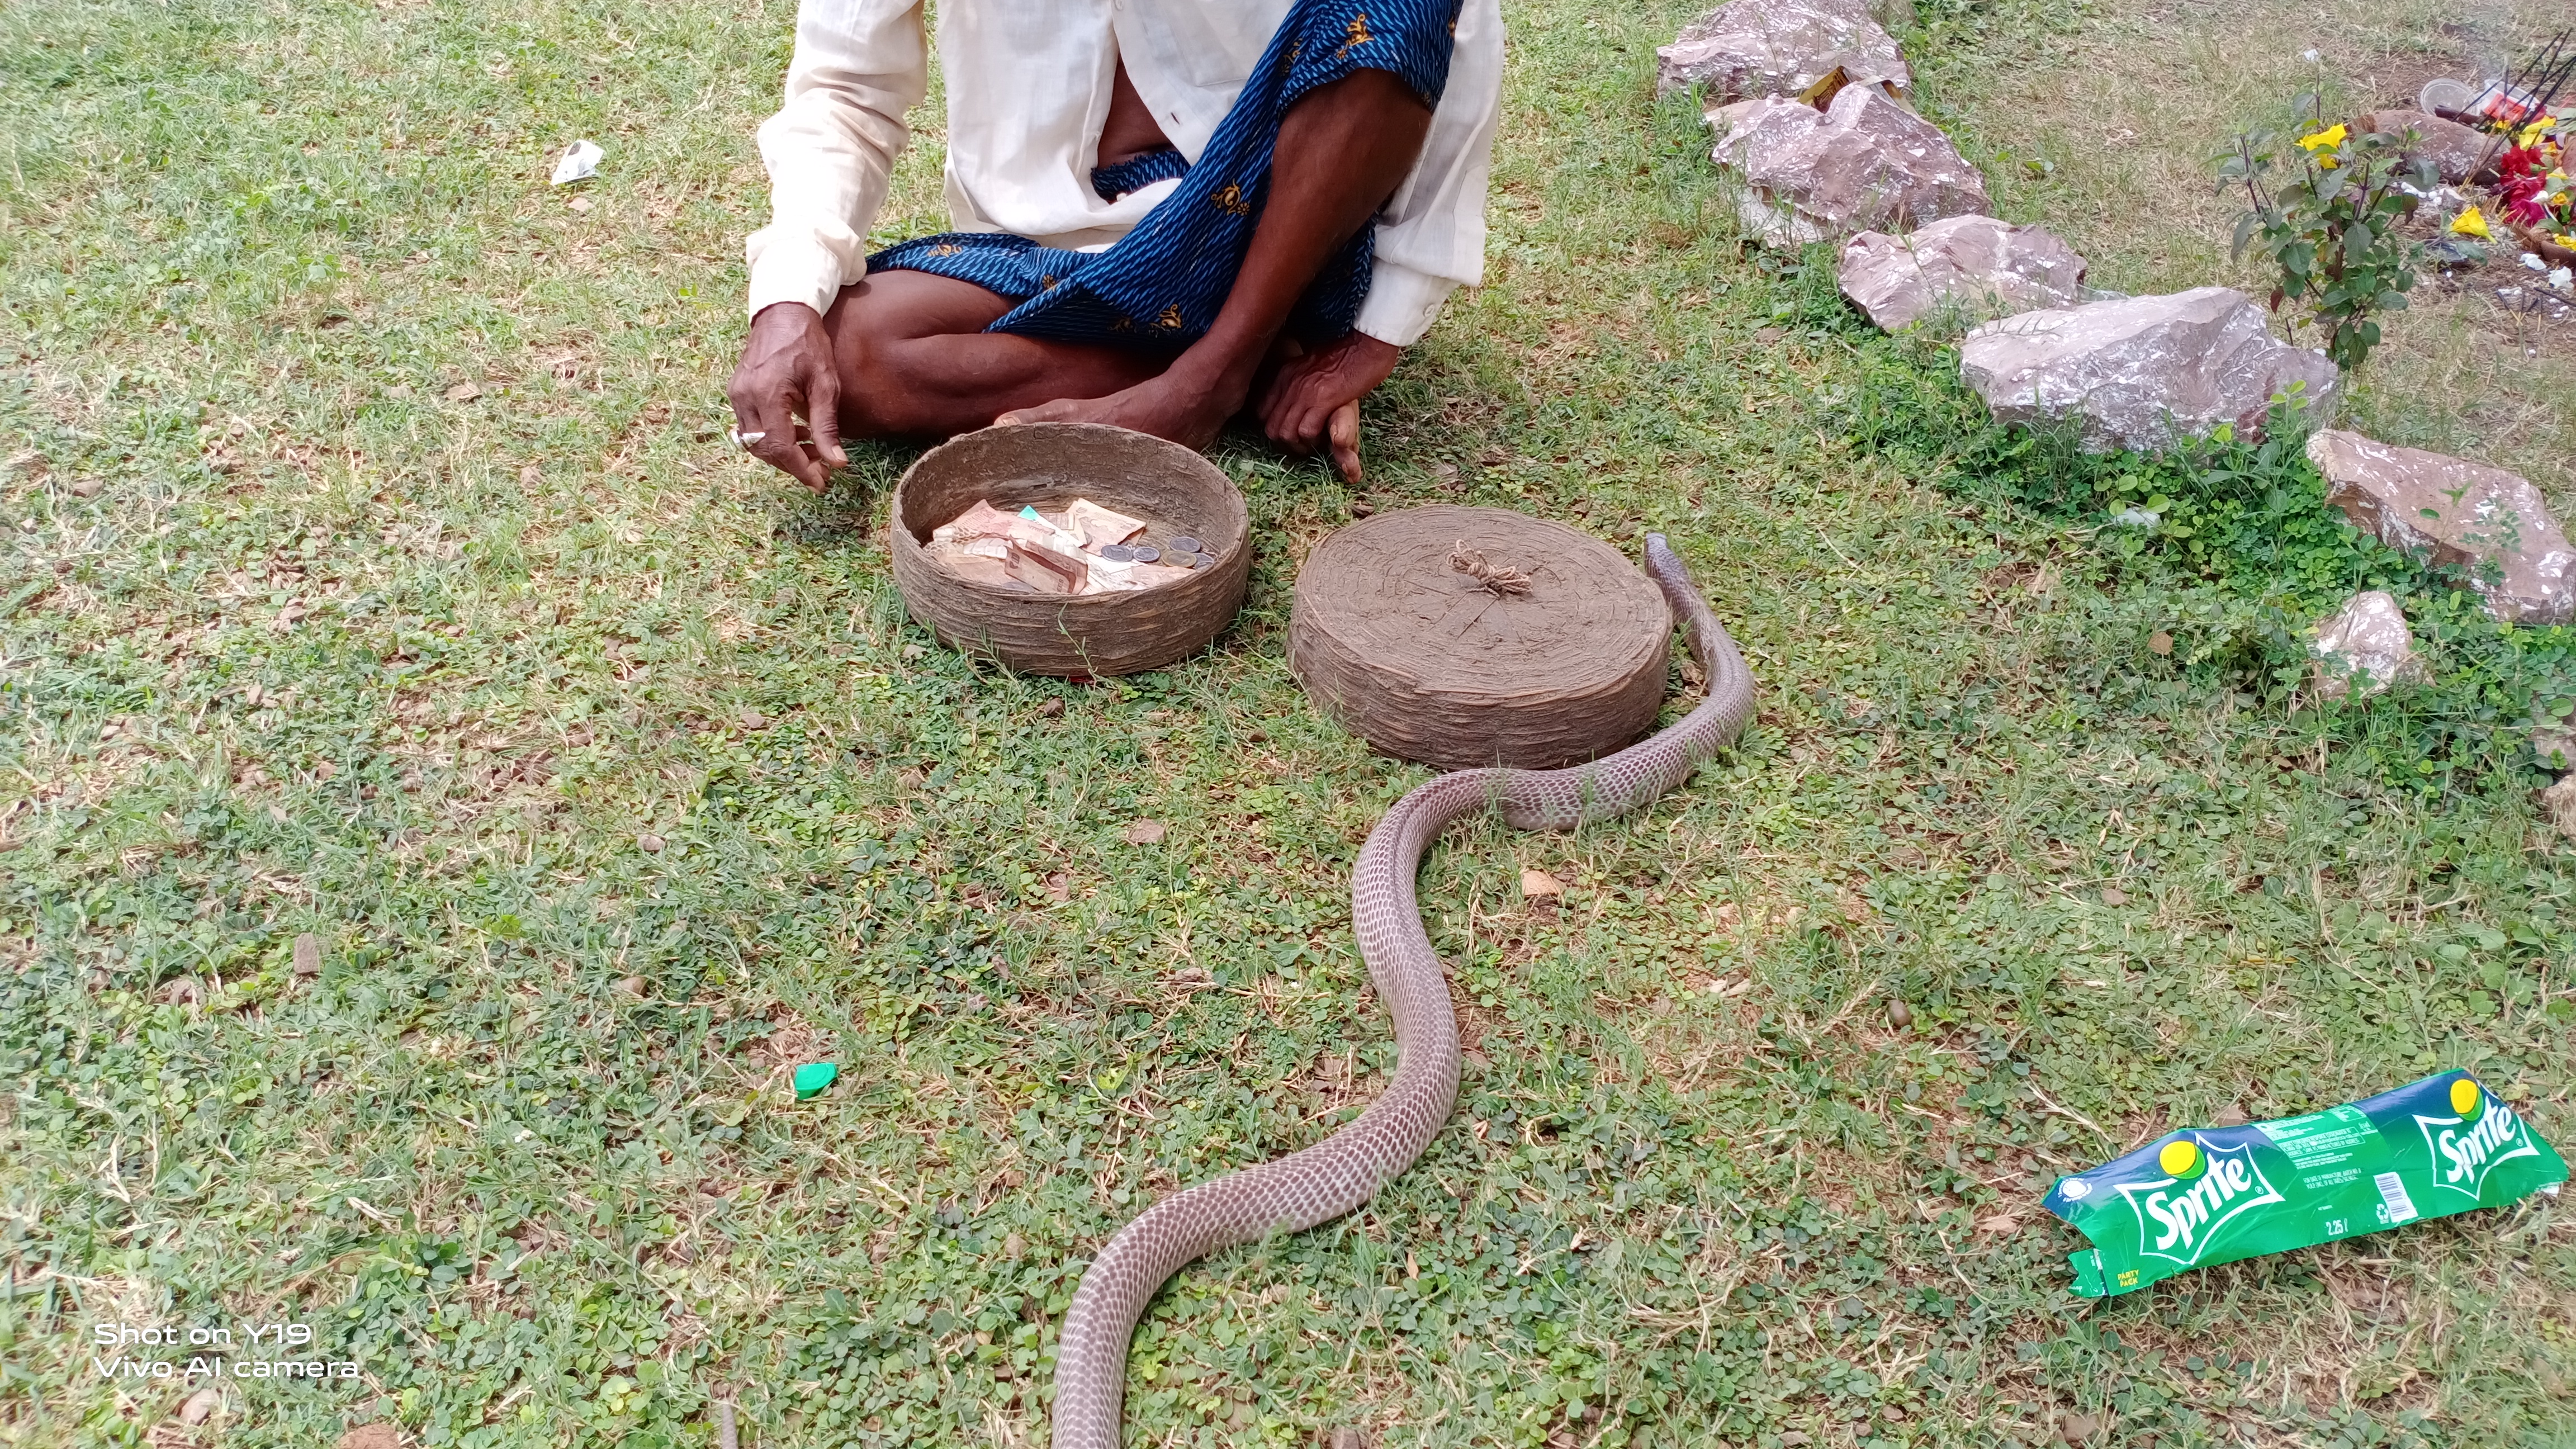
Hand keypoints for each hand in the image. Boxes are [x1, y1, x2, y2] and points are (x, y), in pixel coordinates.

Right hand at [726, 302, 847, 492]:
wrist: (782, 313)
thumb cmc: (808, 343)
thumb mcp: (826, 383)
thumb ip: (827, 425)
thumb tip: (836, 463)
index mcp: (768, 394)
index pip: (780, 447)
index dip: (800, 470)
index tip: (820, 483)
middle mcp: (745, 397)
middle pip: (764, 450)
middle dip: (793, 464)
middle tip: (822, 468)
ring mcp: (736, 394)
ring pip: (755, 443)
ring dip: (783, 453)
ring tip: (813, 451)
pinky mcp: (736, 392)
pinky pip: (750, 428)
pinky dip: (772, 438)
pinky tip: (796, 434)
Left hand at [1256, 331, 1400, 482]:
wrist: (1364, 344)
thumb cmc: (1344, 353)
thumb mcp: (1310, 363)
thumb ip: (1298, 378)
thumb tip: (1294, 395)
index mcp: (1284, 374)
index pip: (1261, 411)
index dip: (1274, 426)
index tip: (1291, 430)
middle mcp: (1289, 384)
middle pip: (1271, 427)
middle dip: (1286, 443)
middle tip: (1304, 443)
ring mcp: (1304, 392)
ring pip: (1286, 433)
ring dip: (1301, 444)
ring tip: (1315, 442)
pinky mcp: (1322, 399)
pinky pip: (1307, 431)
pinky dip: (1315, 440)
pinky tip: (1326, 436)